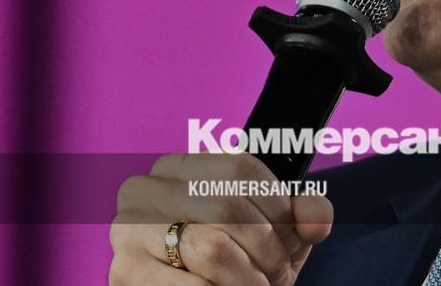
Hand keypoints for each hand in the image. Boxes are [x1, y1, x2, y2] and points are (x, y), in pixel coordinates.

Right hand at [110, 153, 331, 284]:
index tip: (291, 238)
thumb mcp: (278, 229)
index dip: (278, 207)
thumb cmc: (242, 258)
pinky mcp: (125, 271)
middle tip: (278, 273)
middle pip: (228, 207)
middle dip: (267, 248)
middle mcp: (145, 188)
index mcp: (180, 165)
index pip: (241, 167)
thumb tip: (315, 217)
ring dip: (250, 278)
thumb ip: (305, 213)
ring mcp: (128, 229)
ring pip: (212, 248)